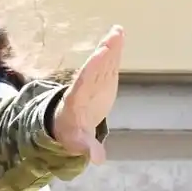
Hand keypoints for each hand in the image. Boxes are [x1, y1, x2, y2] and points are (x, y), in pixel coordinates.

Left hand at [52, 26, 122, 162]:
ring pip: (102, 62)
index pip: (84, 84)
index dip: (91, 71)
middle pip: (94, 69)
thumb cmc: (72, 133)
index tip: (99, 57)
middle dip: (102, 56)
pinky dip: (114, 49)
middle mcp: (85, 86)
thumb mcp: (78, 143)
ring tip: (117, 31)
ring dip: (110, 47)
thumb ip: (87, 148)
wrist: (71, 124)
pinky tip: (119, 33)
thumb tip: (98, 159)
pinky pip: (109, 62)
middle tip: (111, 39)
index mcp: (77, 101)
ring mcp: (95, 80)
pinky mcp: (103, 78)